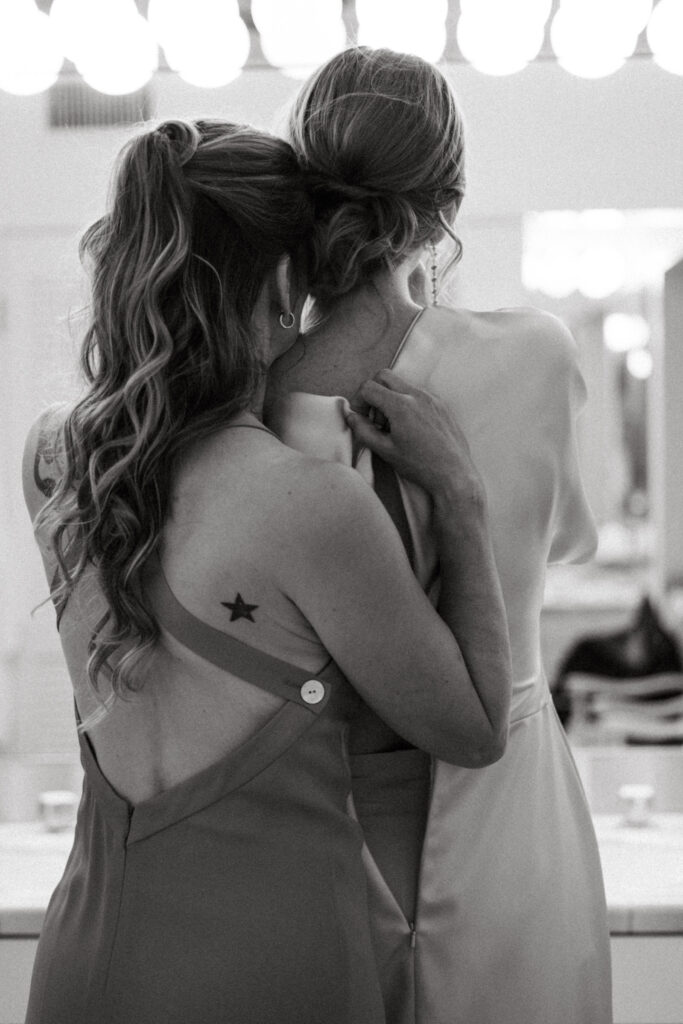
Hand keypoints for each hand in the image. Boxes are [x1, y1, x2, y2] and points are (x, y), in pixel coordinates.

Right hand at [347, 370, 485, 506]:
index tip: (361, 418)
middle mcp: (417, 395)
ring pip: (402, 384)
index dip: (358, 401)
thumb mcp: (385, 450)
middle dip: (373, 392)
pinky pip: (418, 393)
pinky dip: (406, 402)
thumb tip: (351, 416)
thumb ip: (363, 430)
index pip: (369, 387)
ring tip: (393, 426)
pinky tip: (410, 427)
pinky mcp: (441, 404)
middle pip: (384, 376)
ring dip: (390, 398)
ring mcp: (432, 397)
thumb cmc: (420, 465)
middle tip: (375, 418)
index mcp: (400, 405)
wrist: (453, 474)